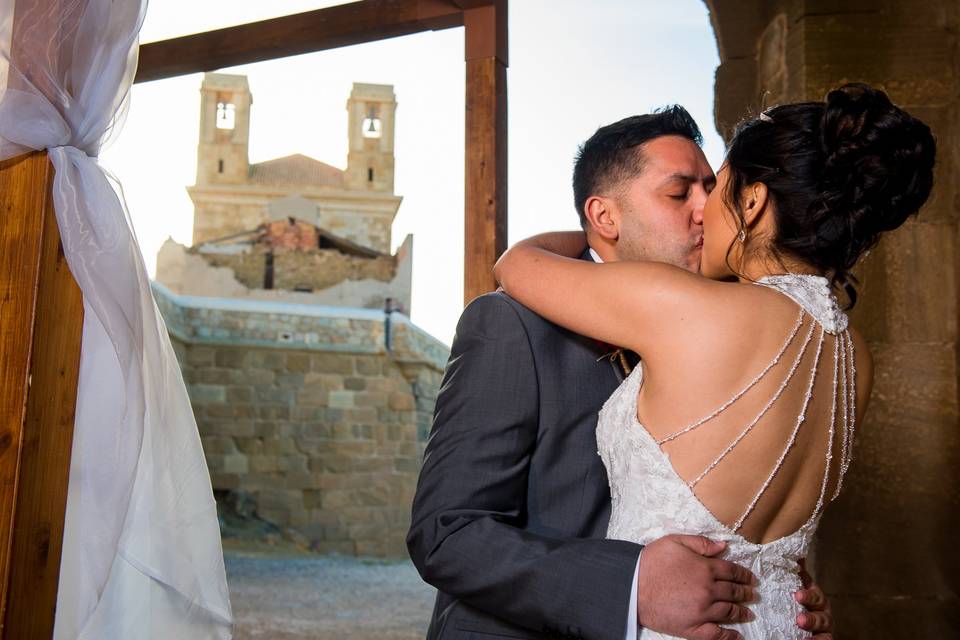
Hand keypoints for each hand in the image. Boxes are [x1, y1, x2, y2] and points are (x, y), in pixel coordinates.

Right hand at [637, 535, 755, 639]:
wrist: (631, 586)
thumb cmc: (651, 562)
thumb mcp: (675, 542)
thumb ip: (701, 543)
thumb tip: (723, 545)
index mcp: (706, 569)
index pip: (732, 572)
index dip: (744, 575)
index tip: (751, 578)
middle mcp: (708, 591)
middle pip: (734, 592)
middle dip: (745, 593)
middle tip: (752, 595)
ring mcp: (702, 611)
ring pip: (729, 612)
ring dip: (741, 612)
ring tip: (747, 612)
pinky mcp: (693, 628)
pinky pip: (716, 635)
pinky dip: (729, 636)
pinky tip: (736, 635)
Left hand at [795, 559, 833, 638]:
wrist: (797, 621)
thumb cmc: (794, 600)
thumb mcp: (794, 585)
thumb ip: (795, 572)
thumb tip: (796, 554)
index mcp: (815, 598)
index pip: (815, 596)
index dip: (809, 596)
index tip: (798, 595)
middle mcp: (822, 614)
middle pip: (822, 617)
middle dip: (811, 619)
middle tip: (799, 620)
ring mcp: (823, 630)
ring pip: (824, 633)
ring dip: (814, 633)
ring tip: (802, 633)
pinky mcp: (821, 639)